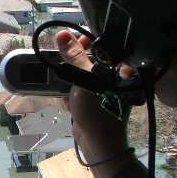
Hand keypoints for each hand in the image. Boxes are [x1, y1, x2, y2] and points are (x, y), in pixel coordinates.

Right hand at [56, 30, 130, 172]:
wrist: (98, 143)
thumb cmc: (98, 109)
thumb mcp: (85, 79)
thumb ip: (74, 57)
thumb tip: (62, 34)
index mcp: (119, 67)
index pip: (103, 44)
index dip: (85, 39)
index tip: (67, 39)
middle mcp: (114, 74)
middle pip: (90, 57)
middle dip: (73, 56)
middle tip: (59, 54)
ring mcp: (103, 87)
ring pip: (82, 71)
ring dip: (68, 71)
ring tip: (57, 70)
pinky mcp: (93, 98)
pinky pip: (79, 85)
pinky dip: (69, 85)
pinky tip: (60, 86)